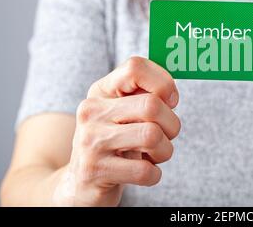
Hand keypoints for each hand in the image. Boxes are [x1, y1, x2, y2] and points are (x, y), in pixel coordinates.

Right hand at [53, 57, 179, 205]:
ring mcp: (90, 141)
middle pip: (152, 105)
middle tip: (167, 135)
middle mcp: (91, 112)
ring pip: (152, 136)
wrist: (80, 183)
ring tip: (154, 155)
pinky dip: (154, 174)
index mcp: (101, 91)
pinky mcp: (94, 170)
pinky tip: (144, 172)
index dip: (163, 82)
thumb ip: (145, 95)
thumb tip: (171, 92)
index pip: (135, 67)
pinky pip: (145, 171)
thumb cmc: (115, 142)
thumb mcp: (123, 113)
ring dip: (165, 150)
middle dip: (172, 124)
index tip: (171, 100)